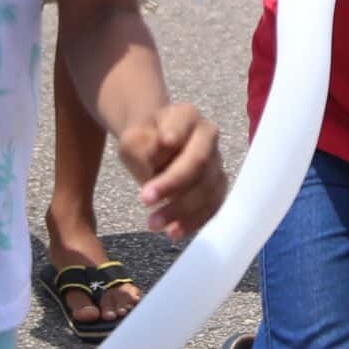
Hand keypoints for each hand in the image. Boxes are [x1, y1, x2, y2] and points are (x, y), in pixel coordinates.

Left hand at [118, 103, 226, 240]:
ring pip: (207, 188)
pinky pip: (212, 206)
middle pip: (199, 161)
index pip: (184, 124)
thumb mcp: (132, 139)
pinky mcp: (216, 187)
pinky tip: (174, 232)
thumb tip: (158, 160)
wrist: (154, 148)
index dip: (177, 134)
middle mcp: (208, 136)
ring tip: (152, 223)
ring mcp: (216, 162)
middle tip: (144, 199)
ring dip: (181, 209)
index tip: (165, 142)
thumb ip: (142, 146)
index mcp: (186, 116)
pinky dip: (194, 221)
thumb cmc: (143, 141)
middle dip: (173, 183)